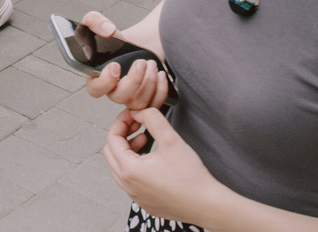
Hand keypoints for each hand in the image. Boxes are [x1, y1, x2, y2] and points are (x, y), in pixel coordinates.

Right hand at [78, 12, 168, 111]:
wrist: (138, 42)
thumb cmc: (116, 37)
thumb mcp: (97, 22)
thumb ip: (94, 21)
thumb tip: (107, 31)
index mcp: (96, 76)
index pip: (95, 89)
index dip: (105, 81)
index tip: (116, 65)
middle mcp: (112, 90)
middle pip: (119, 97)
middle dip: (134, 80)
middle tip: (142, 62)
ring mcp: (129, 98)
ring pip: (137, 103)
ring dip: (148, 83)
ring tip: (152, 64)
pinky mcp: (145, 99)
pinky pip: (153, 104)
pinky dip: (160, 91)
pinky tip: (160, 74)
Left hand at [103, 108, 221, 223]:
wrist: (207, 205)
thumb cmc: (191, 178)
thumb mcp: (170, 139)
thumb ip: (152, 119)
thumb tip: (140, 111)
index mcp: (129, 170)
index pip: (112, 138)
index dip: (121, 122)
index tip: (133, 115)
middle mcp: (128, 186)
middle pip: (111, 153)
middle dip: (122, 135)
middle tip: (137, 126)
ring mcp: (135, 196)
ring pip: (119, 167)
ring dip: (127, 150)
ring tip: (145, 140)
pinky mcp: (145, 202)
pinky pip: (130, 181)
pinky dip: (134, 166)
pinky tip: (151, 160)